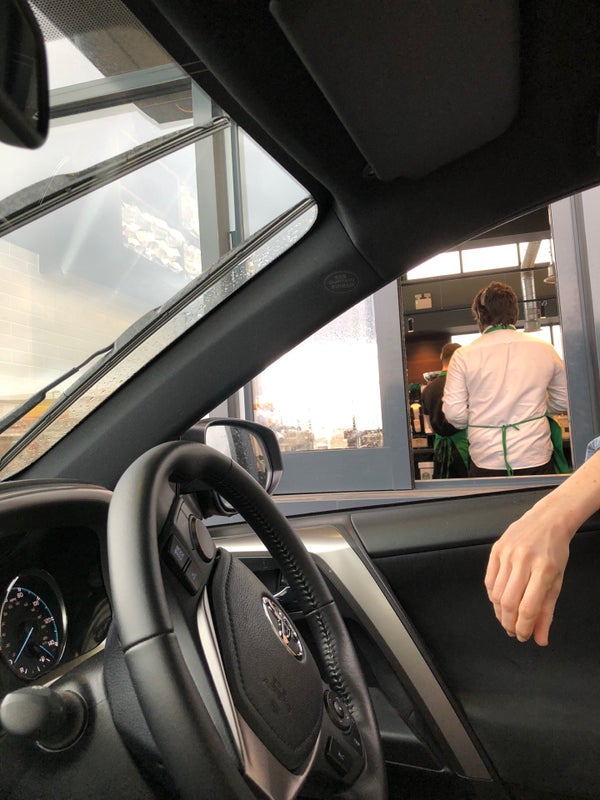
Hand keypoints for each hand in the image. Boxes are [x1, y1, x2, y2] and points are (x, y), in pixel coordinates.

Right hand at [484, 508, 570, 645]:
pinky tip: (499, 602)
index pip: (528, 607)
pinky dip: (492, 597)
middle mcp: (524, 560)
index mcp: (544, 568)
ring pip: (496, 593)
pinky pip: (489, 580)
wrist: (547, 520)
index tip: (524, 636)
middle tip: (513, 631)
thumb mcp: (557, 581)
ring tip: (507, 619)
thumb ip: (547, 611)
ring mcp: (507, 553)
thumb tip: (540, 638)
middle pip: (508, 602)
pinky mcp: (496, 549)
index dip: (524, 627)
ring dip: (499, 612)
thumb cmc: (555, 551)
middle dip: (509, 623)